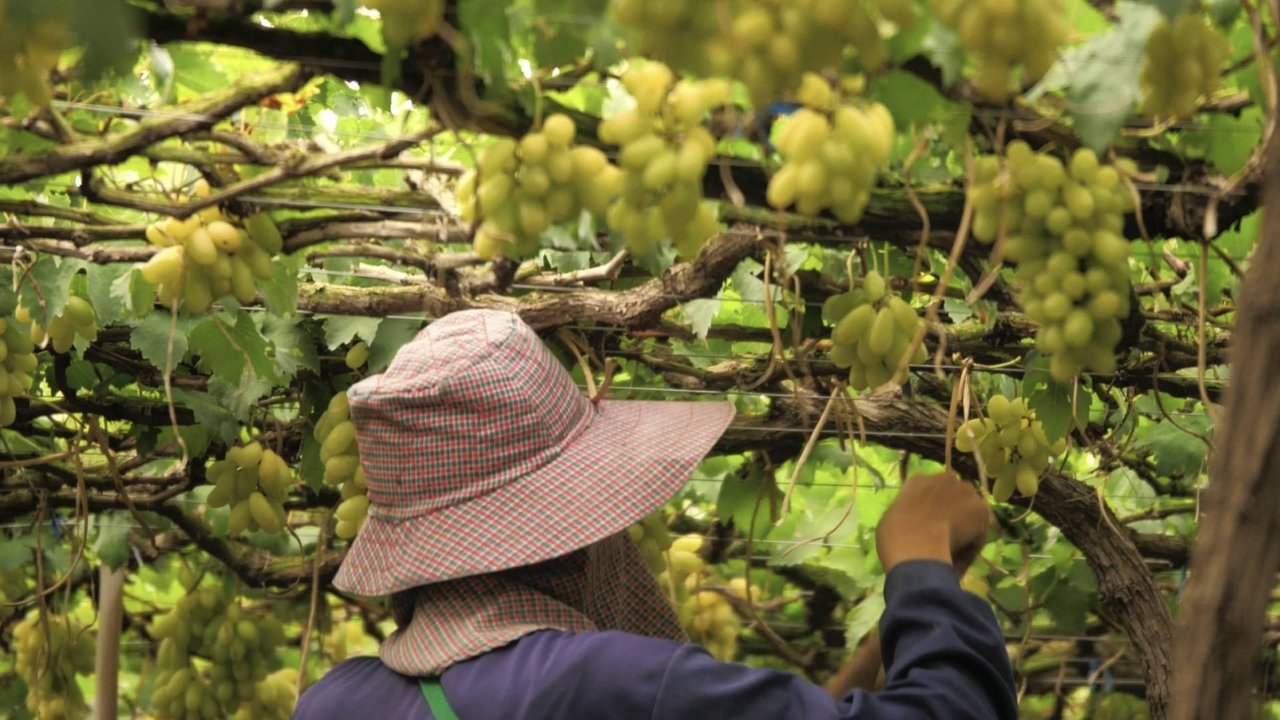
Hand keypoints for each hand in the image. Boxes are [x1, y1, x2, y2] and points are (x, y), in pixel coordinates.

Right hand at [875, 471, 991, 573]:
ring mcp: (965, 491)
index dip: (931, 509)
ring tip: (955, 551)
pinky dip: (973, 545)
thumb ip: (908, 515)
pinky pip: (979, 530)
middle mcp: (944, 478)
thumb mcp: (892, 518)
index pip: (930, 491)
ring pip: (970, 510)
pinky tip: (960, 558)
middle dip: (952, 511)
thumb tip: (915, 526)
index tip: (928, 526)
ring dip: (966, 526)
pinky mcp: (981, 508)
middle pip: (953, 495)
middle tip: (945, 536)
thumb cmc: (894, 534)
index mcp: (918, 480)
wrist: (915, 543)